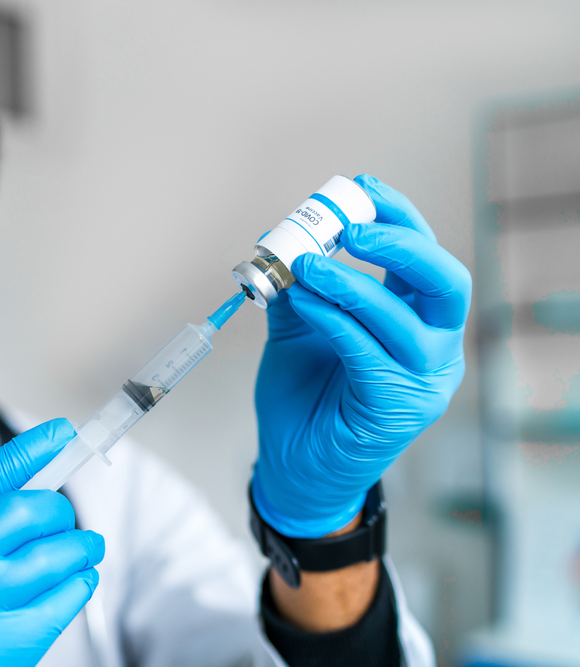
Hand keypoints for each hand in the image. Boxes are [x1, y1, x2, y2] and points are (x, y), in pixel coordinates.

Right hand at [0, 418, 104, 666]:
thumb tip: (14, 490)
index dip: (28, 451)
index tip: (61, 433)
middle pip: (25, 512)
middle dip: (57, 510)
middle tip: (65, 519)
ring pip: (51, 557)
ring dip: (79, 547)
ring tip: (86, 548)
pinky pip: (58, 606)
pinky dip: (77, 586)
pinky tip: (79, 580)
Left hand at [252, 174, 470, 537]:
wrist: (292, 465)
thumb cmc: (303, 399)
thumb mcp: (297, 330)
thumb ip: (297, 287)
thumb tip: (278, 239)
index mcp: (418, 321)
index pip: (425, 259)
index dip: (399, 218)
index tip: (359, 189)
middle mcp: (434, 349)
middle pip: (445, 282)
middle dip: (401, 246)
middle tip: (350, 228)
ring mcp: (423, 382)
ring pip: (406, 320)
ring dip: (353, 285)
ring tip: (305, 265)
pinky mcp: (398, 409)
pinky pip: (369, 352)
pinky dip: (335, 320)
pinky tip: (305, 302)